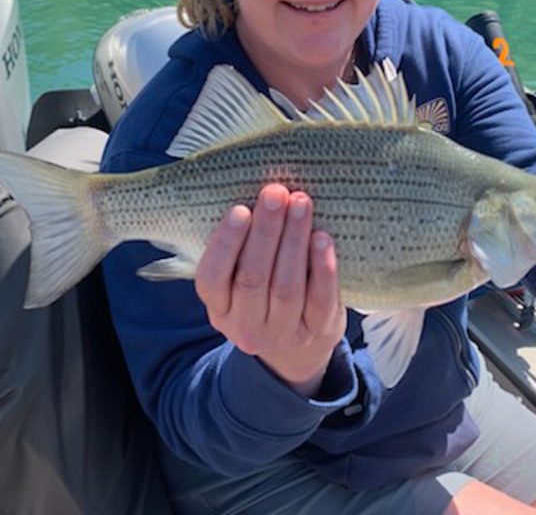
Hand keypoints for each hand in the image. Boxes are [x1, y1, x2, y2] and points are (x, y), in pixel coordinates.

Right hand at [195, 184, 346, 396]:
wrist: (297, 345)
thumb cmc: (263, 292)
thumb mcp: (239, 278)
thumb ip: (239, 247)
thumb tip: (253, 190)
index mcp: (219, 309)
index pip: (212, 278)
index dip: (225, 244)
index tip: (240, 209)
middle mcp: (245, 326)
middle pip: (253, 278)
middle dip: (265, 231)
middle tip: (276, 193)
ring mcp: (282, 333)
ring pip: (286, 287)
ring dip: (294, 241)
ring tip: (301, 204)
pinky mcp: (317, 332)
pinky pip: (320, 300)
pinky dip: (322, 268)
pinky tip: (323, 238)